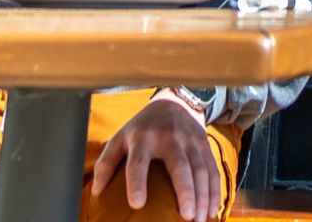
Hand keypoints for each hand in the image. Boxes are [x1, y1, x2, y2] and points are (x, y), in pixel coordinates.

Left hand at [91, 93, 220, 221]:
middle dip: (186, 192)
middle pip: (180, 167)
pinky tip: (212, 209)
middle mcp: (169, 138)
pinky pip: (213, 169)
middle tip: (186, 216)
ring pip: (201, 169)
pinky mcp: (205, 144)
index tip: (137, 204)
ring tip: (199, 219)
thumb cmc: (141, 128)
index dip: (137, 183)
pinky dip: (215, 190)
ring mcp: (190, 140)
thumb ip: (106, 163)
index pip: (138, 162)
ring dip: (203, 196)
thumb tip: (97, 192)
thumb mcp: (120, 138)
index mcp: (142, 138)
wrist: (174, 102)